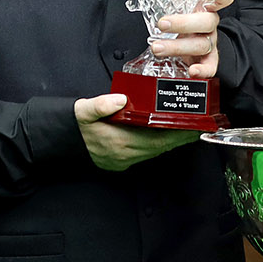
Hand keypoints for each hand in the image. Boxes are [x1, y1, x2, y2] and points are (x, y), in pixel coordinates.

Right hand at [75, 93, 198, 170]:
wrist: (63, 141)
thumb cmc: (77, 125)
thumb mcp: (83, 110)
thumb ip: (100, 105)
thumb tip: (120, 99)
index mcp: (119, 142)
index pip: (157, 139)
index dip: (176, 133)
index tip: (192, 126)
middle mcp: (125, 154)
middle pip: (161, 147)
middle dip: (180, 137)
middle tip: (199, 127)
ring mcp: (124, 160)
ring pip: (156, 151)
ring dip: (172, 141)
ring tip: (189, 130)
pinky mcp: (122, 162)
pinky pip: (147, 154)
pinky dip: (160, 145)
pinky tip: (168, 137)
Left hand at [149, 0, 233, 79]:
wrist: (186, 43)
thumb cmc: (183, 18)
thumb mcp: (179, 0)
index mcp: (207, 7)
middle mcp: (211, 24)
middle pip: (207, 22)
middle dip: (183, 23)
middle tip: (162, 23)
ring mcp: (210, 42)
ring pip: (201, 44)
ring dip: (177, 46)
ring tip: (157, 47)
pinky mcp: (206, 60)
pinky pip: (210, 66)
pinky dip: (203, 70)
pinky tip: (192, 70)